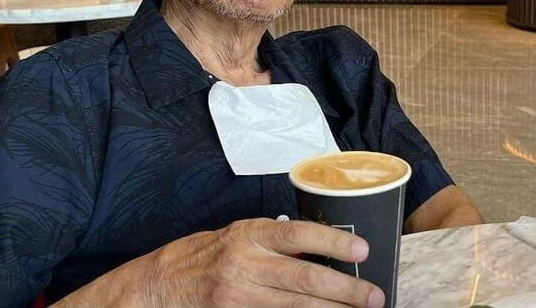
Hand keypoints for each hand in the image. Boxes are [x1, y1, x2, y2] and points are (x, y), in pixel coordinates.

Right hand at [134, 218, 384, 307]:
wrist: (161, 284)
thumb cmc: (206, 254)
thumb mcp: (241, 235)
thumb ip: (277, 242)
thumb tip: (324, 249)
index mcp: (250, 234)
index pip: (298, 234)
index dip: (333, 242)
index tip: (362, 250)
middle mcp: (246, 263)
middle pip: (304, 279)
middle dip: (345, 289)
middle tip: (375, 296)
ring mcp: (239, 294)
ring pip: (295, 307)